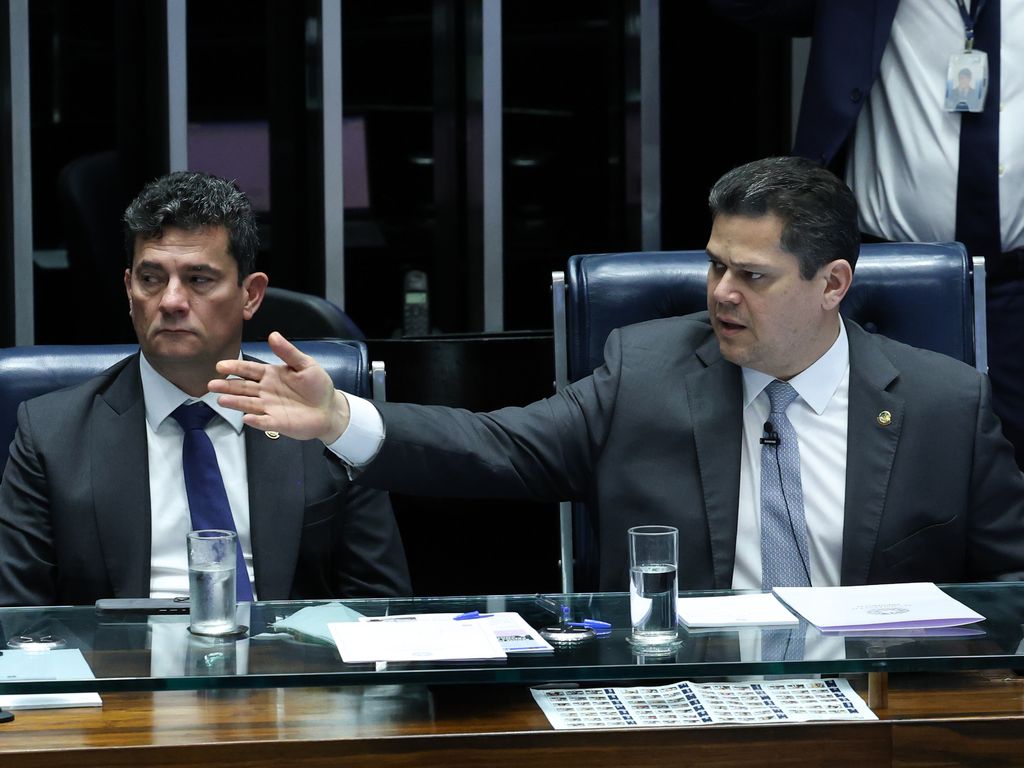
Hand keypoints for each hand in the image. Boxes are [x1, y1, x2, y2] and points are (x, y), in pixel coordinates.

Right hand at [209, 331, 349, 443]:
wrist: (329, 409)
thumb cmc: (317, 385)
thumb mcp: (306, 364)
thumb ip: (288, 352)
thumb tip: (273, 334)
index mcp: (270, 375)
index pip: (249, 370)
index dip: (235, 367)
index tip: (220, 366)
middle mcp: (265, 391)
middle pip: (243, 387)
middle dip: (227, 385)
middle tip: (212, 384)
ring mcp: (269, 407)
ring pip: (248, 403)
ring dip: (235, 402)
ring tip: (221, 399)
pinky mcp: (277, 423)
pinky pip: (264, 421)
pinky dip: (256, 420)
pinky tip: (246, 417)